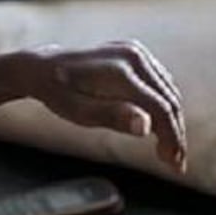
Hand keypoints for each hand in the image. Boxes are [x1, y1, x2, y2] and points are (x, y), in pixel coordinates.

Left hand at [31, 40, 186, 172]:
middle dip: (174, 133)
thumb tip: (145, 125)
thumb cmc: (57, 93)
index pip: (159, 108)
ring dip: (172, 121)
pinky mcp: (134, 53)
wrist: (41, 67)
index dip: (171, 138)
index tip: (173, 163)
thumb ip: (110, 116)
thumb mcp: (76, 110)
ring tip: (168, 149)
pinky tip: (158, 125)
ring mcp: (134, 51)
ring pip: (168, 92)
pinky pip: (159, 83)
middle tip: (175, 162)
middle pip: (168, 100)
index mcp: (119, 70)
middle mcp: (132, 55)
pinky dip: (163, 104)